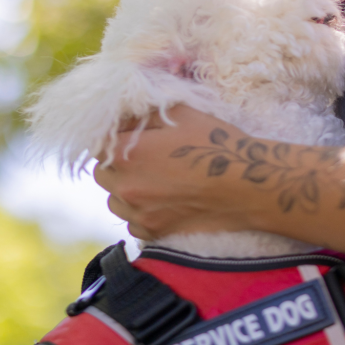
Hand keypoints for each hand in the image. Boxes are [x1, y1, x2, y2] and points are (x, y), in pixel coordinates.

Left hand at [93, 104, 257, 239]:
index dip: (112, 136)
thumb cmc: (215, 144)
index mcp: (127, 154)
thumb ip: (145, 112)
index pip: (98, 142)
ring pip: (114, 199)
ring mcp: (138, 214)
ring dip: (124, 188)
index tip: (129, 134)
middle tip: (142, 156)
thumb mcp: (182, 114)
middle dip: (116, 162)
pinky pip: (132, 221)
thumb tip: (124, 112)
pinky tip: (162, 200)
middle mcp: (125, 187)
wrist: (246, 187)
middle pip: (101, 172)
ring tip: (153, 179)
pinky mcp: (152, 233)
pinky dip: (140, 211)